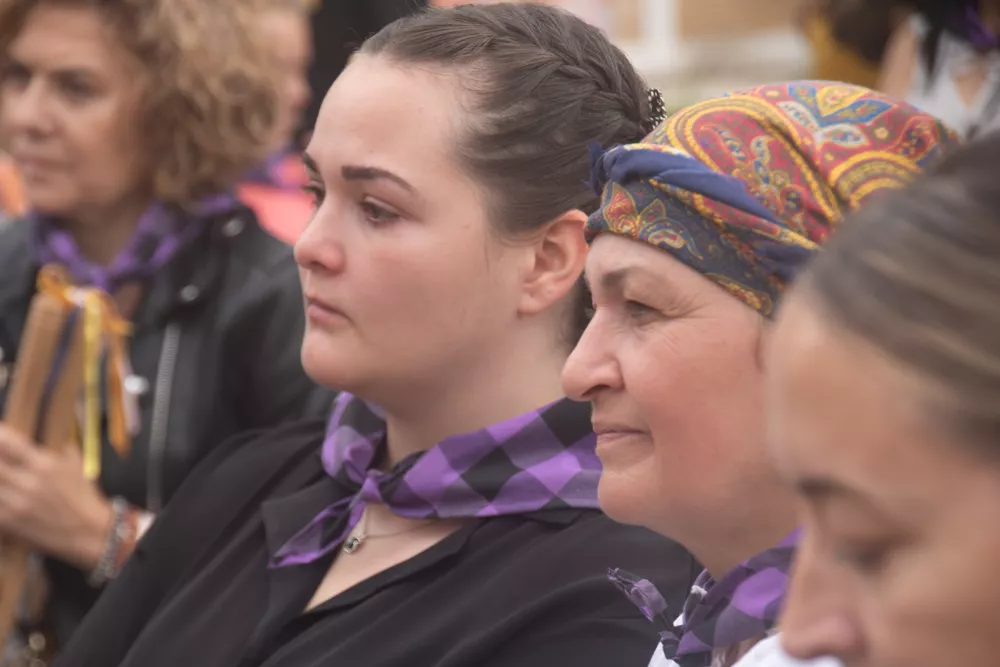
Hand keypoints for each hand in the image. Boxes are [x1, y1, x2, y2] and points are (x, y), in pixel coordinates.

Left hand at [0, 424, 112, 570]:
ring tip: (5, 474)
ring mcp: (16, 503)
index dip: (0, 435)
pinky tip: (4, 491)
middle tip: (1, 458)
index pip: (9, 443)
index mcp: (45, 464)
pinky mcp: (10, 521)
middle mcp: (28, 482)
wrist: (87, 530)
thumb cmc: (83, 495)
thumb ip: (56, 447)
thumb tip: (37, 435)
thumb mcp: (75, 464)